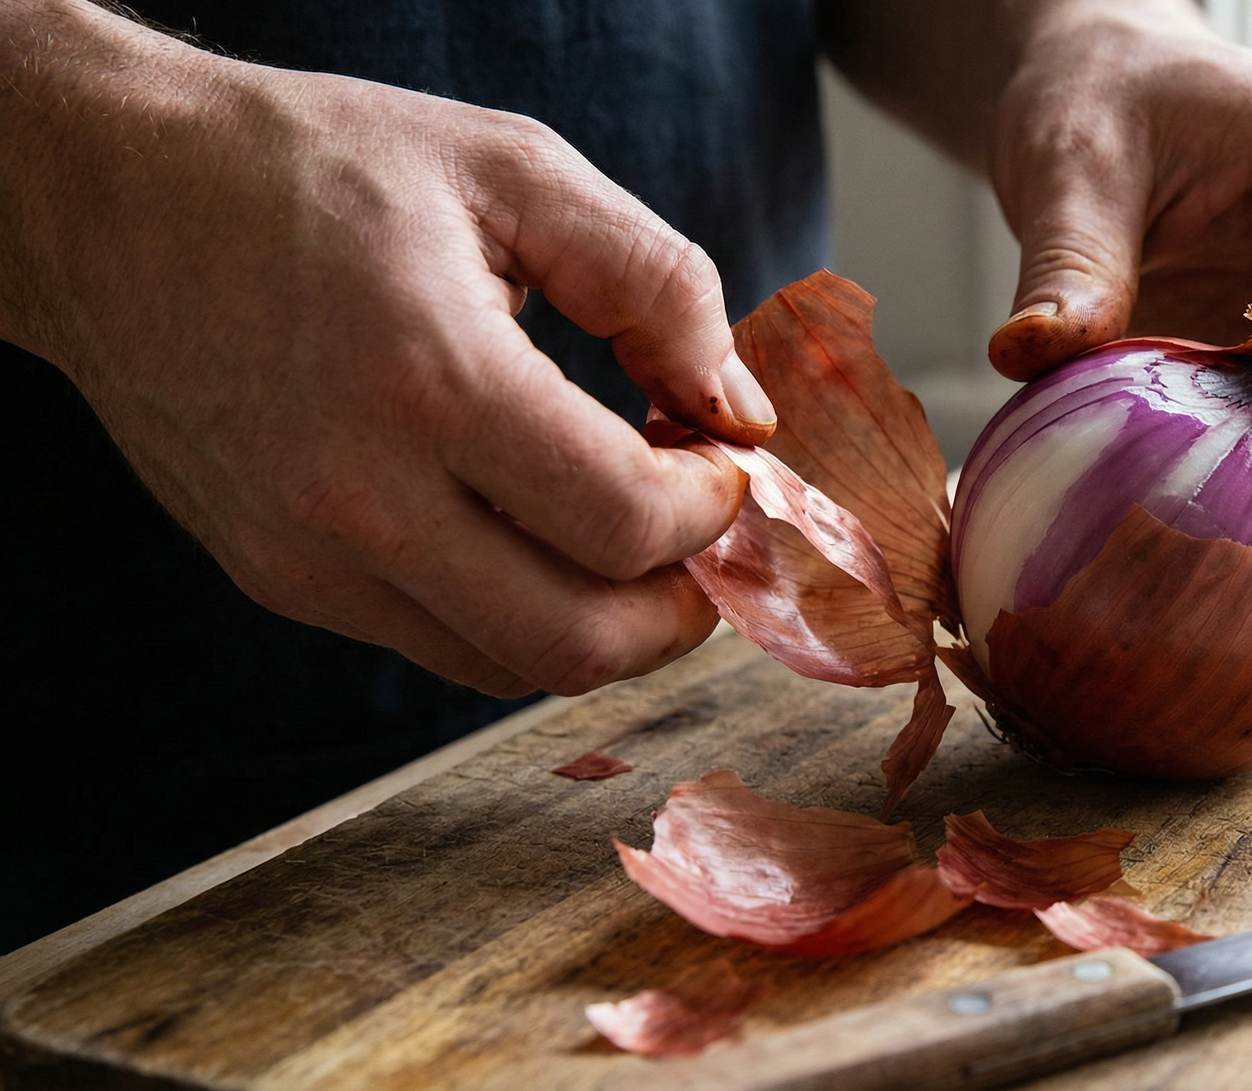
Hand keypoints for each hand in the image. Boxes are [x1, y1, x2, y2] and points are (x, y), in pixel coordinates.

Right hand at [0, 2, 777, 695]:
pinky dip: (517, 615)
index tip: (723, 460)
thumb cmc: (317, 166)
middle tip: (707, 541)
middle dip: (680, 610)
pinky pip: (437, 647)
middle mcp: (356, 494)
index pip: (624, 523)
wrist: (111, 192)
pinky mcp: (277, 578)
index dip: (712, 511)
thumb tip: (737, 410)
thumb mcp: (514, 168)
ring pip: (508, 669)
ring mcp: (304, 554)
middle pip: (575, 644)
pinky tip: (537, 534)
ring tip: (632, 538)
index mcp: (428, 379)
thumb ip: (658, 283)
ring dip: (604, 627)